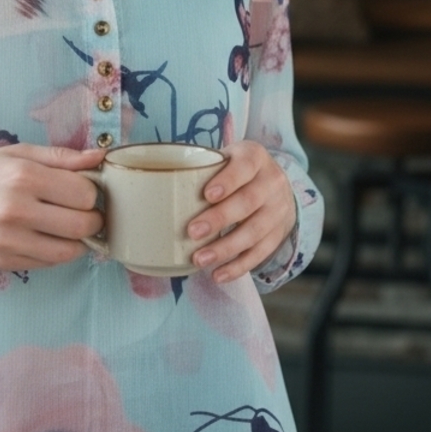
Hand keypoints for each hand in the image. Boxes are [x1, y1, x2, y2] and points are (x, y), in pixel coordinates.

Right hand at [0, 144, 104, 269]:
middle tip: (84, 212)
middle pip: (82, 224)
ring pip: (69, 250)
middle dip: (92, 219)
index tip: (83, 190)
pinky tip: (47, 237)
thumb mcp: (16, 153)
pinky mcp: (4, 262)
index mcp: (22, 176)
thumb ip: (60, 157)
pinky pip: (47, 263)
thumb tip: (100, 157)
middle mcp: (16, 210)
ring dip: (78, 240)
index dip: (91, 191)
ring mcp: (9, 241)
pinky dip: (56, 252)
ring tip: (69, 226)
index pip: (83, 193)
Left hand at [187, 140, 295, 283]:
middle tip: (192, 231)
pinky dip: (238, 266)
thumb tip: (151, 184)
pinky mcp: (279, 233)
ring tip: (199, 259)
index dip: (228, 180)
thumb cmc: (235, 169)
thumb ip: (199, 166)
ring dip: (225, 248)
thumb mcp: (224, 158)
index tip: (207, 194)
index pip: (245, 166)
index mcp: (255, 157)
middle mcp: (272, 182)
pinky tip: (218, 275)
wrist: (274, 184)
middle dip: (219, 219)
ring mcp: (278, 210)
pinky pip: (260, 253)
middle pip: (248, 202)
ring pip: (254, 232)